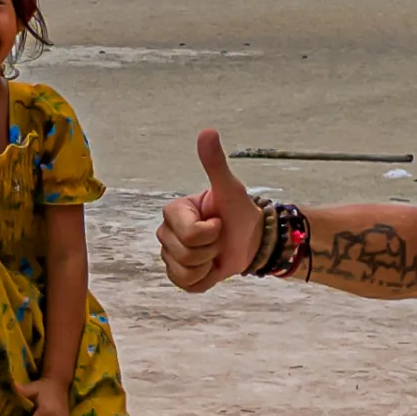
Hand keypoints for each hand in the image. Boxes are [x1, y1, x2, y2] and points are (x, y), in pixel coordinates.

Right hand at [157, 128, 263, 292]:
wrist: (250, 240)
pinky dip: (203, 279)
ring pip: (183, 270)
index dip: (209, 232)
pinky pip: (185, 284)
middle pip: (183, 253)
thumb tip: (207, 131)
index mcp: (174, 211)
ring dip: (207, 264)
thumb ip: (215, 163)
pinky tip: (210, 267)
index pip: (186, 233)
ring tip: (214, 251)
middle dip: (209, 249)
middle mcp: (166, 232)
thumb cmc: (238, 212)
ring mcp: (170, 254)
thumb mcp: (229, 188)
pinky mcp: (178, 275)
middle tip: (219, 237)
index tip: (218, 222)